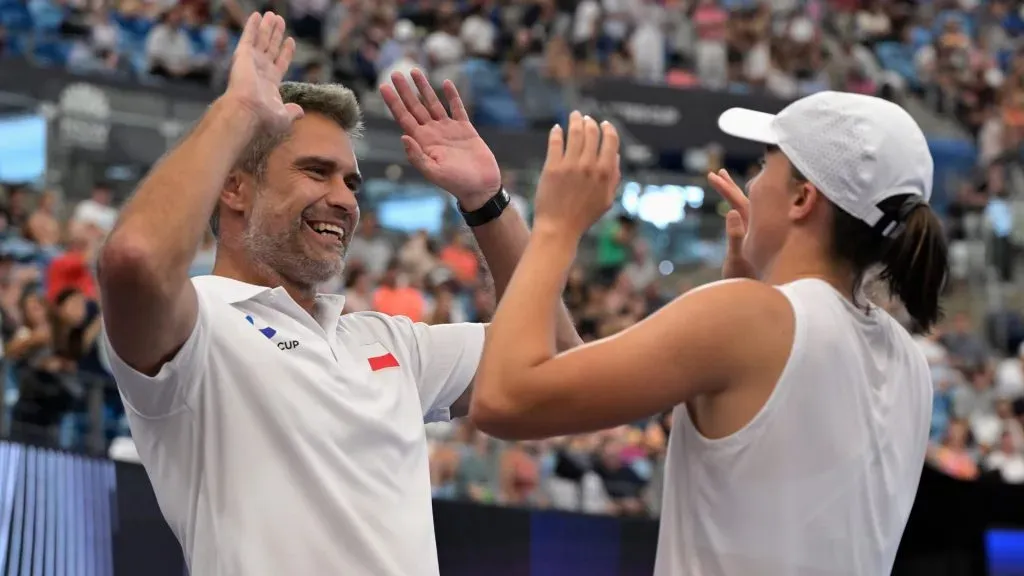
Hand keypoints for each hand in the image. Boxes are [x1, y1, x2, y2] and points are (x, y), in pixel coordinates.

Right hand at [224, 12, 302, 132]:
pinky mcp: (243, 55)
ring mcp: (252, 62)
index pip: (280, 62)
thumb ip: (292, 112)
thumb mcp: (284, 117)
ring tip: (273, 14)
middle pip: (271, 47)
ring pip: (262, 39)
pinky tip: (257, 15)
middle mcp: (261, 70)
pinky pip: (249, 36)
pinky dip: (252, 26)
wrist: (247, 112)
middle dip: (276, 34)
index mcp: (270, 83)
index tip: (291, 40)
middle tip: (280, 20)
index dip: (286, 52)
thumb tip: (300, 112)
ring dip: (267, 27)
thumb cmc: (264, 117)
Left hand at [380, 70, 500, 208]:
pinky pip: (457, 108)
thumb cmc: (456, 183)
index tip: (383, 86)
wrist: (480, 186)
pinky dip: (452, 96)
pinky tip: (445, 83)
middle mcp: (433, 133)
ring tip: (415, 71)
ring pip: (433, 103)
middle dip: (405, 90)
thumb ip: (417, 156)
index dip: (393, 102)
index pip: (404, 118)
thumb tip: (403, 137)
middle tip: (395, 73)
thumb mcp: (433, 172)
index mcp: (423, 142)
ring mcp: (448, 129)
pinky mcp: (465, 128)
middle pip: (415, 107)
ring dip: (424, 88)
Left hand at [533, 111, 620, 237]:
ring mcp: (570, 165)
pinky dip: (557, 132)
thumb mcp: (606, 200)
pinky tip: (557, 128)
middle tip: (585, 118)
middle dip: (590, 122)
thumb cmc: (583, 217)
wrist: (559, 229)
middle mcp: (589, 166)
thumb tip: (616, 156)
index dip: (608, 129)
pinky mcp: (552, 167)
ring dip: (575, 121)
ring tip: (574, 116)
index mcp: (605, 173)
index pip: (610, 141)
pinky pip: (556, 142)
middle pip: (592, 133)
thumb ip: (614, 178)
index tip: (604, 124)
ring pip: (575, 133)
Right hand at [707, 169, 755, 279]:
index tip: (714, 175)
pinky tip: (731, 211)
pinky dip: (735, 211)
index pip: (740, 200)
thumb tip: (730, 211)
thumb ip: (735, 235)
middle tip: (716, 173)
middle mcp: (755, 228)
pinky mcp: (749, 244)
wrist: (757, 297)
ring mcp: (753, 235)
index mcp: (754, 226)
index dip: (727, 187)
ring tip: (724, 184)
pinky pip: (744, 221)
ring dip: (733, 196)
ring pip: (743, 209)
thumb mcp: (737, 257)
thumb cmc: (748, 280)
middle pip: (742, 201)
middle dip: (728, 187)